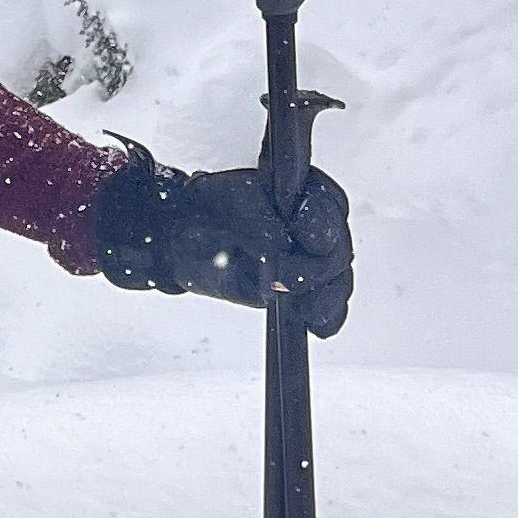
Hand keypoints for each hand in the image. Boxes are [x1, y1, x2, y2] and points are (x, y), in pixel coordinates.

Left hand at [90, 146, 352, 337]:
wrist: (180, 238)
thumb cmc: (206, 210)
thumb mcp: (229, 206)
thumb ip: (260, 222)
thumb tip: (283, 245)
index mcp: (301, 191)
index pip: (326, 205)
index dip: (321, 224)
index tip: (310, 242)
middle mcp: (313, 225)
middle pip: (337, 248)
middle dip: (320, 268)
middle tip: (288, 281)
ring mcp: (311, 258)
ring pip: (337, 279)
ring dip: (327, 298)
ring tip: (308, 312)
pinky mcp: (304, 289)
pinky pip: (328, 304)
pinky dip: (328, 317)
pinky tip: (319, 326)